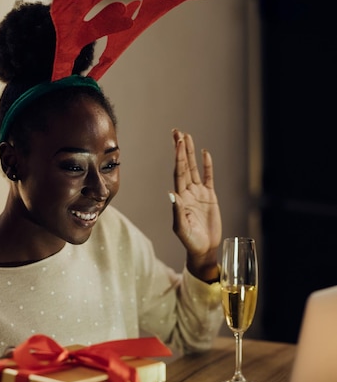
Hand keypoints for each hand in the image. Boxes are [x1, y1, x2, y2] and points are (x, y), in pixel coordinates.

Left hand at [170, 129, 221, 278]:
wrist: (203, 248)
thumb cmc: (190, 241)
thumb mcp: (181, 227)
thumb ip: (177, 210)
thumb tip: (172, 193)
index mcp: (180, 198)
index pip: (178, 173)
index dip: (178, 157)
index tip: (177, 143)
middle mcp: (188, 192)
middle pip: (184, 166)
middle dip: (181, 149)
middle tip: (178, 132)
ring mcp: (199, 194)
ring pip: (195, 169)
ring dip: (191, 153)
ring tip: (188, 137)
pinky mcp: (210, 197)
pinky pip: (208, 178)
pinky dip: (207, 166)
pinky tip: (205, 154)